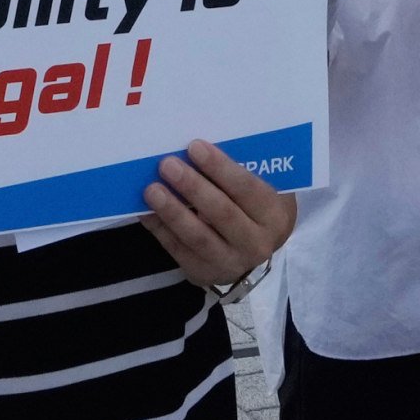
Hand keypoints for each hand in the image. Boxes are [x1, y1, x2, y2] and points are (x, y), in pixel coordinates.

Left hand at [142, 138, 293, 291]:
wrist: (253, 250)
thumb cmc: (254, 205)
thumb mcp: (263, 187)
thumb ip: (241, 169)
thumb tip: (197, 147)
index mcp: (274, 215)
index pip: (246, 188)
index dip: (220, 168)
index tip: (195, 147)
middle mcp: (255, 243)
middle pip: (221, 213)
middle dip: (193, 187)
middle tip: (168, 165)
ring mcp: (229, 263)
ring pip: (198, 236)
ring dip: (173, 211)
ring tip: (152, 189)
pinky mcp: (203, 273)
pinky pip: (178, 250)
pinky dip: (160, 228)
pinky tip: (146, 210)